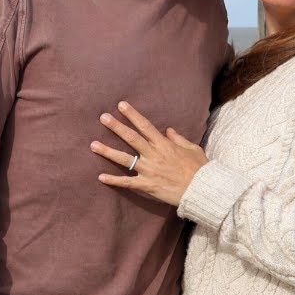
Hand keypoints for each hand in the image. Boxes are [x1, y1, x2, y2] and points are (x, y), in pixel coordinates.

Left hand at [92, 101, 208, 205]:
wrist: (201, 189)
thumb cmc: (199, 168)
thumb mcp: (192, 148)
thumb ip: (179, 139)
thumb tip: (169, 130)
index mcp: (164, 144)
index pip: (145, 126)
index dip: (132, 115)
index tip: (121, 105)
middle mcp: (154, 155)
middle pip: (131, 138)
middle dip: (116, 126)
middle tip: (103, 117)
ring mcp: (149, 170)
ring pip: (124, 159)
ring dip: (108, 151)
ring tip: (93, 145)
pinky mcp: (147, 185)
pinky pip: (127, 182)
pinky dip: (114, 180)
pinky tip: (101, 177)